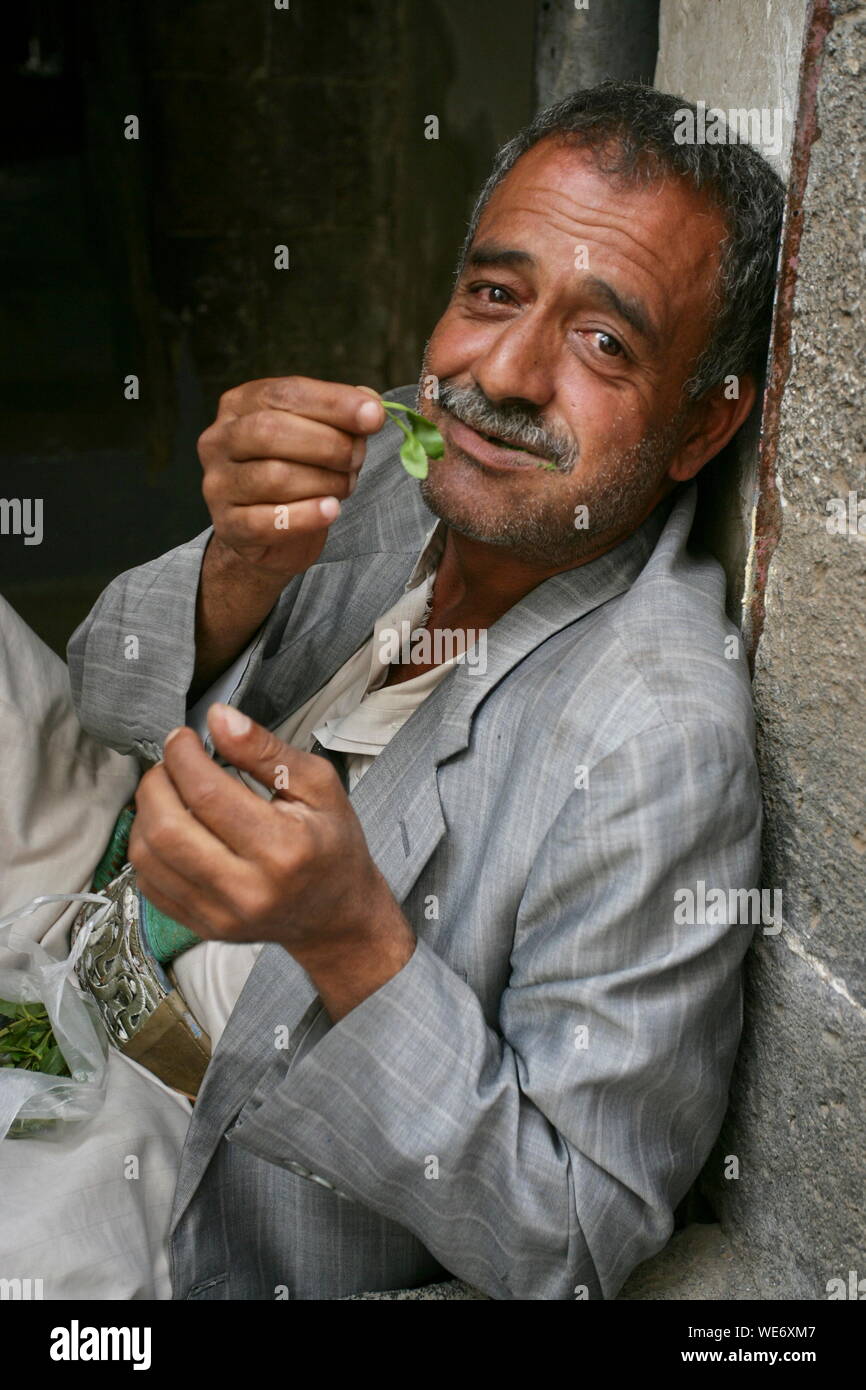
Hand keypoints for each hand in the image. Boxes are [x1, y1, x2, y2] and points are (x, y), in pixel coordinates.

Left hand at [128, 704, 415, 1019]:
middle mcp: (248, 889)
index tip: (184, 738)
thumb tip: (218, 718)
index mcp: (283, 849)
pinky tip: (170, 827)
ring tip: (167, 792)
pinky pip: (149, 884)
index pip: (207, 794)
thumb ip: (265, 749)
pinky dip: (147, 847)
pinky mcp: (202, 927)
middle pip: (167, 829)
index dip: (183, 756)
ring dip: (146, 813)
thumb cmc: (332, 845)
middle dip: (156, 782)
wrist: (336, 915)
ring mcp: (221, 915)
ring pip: (148, 857)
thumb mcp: (318, 785)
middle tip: (170, 763)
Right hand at [198, 376, 385, 581]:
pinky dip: (306, 516)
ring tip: (345, 485)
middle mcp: (219, 440)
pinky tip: (330, 510)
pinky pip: (266, 521)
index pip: (285, 393)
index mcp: (239, 405)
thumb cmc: (295, 473)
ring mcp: (218, 484)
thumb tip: (371, 406)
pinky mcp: (227, 525)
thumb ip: (340, 417)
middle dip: (329, 444)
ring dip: (324, 481)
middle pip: (272, 431)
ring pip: (274, 476)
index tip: (374, 416)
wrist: (267, 534)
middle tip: (357, 458)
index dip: (333, 403)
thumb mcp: (316, 435)